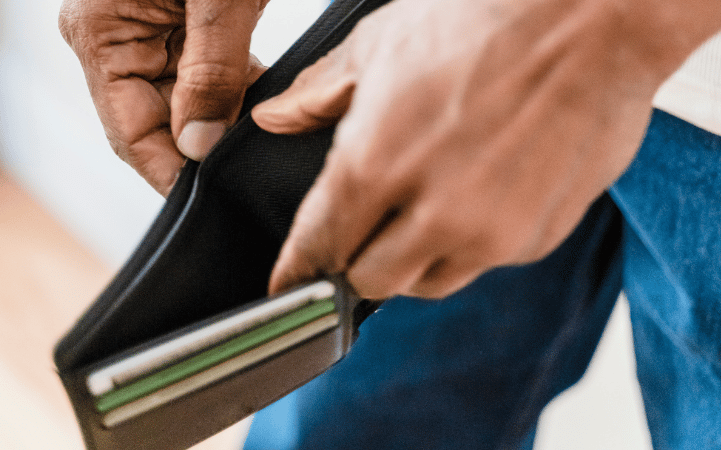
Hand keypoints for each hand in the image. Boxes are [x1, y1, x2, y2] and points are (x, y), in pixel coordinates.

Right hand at [60, 0, 267, 194]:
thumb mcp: (218, 0)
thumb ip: (211, 71)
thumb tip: (199, 146)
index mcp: (101, 33)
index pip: (131, 133)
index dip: (173, 173)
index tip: (215, 198)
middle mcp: (118, 40)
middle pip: (164, 125)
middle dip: (211, 144)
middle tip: (255, 164)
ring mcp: (153, 35)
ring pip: (194, 106)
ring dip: (233, 119)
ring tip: (270, 133)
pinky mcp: (188, 29)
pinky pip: (213, 78)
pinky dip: (243, 91)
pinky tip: (272, 103)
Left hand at [254, 0, 719, 298]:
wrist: (595, 23)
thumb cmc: (486, 19)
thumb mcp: (383, 43)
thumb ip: (320, 94)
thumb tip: (274, 120)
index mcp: (376, 163)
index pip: (319, 244)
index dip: (299, 269)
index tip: (290, 286)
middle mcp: (432, 214)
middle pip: (369, 282)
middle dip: (356, 263)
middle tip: (363, 233)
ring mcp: (490, 234)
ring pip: (427, 283)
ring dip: (412, 261)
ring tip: (423, 214)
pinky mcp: (534, 239)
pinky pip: (482, 265)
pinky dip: (466, 245)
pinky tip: (477, 198)